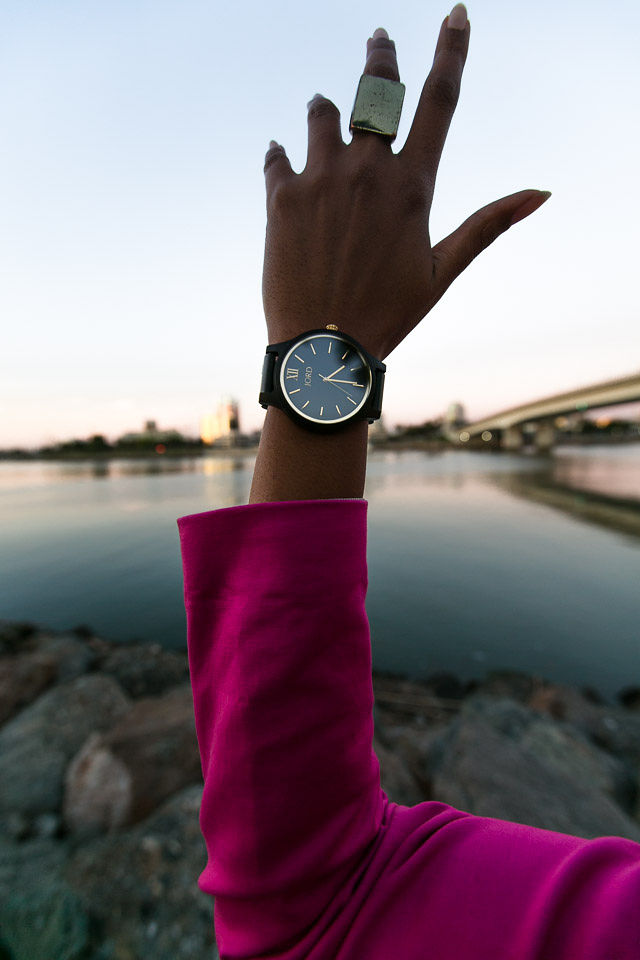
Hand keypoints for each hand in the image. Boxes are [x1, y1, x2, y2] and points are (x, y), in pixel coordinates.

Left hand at [262, 5, 550, 360]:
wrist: (321, 351)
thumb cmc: (388, 314)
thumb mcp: (442, 271)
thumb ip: (488, 224)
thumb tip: (540, 193)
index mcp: (413, 185)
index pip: (439, 99)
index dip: (450, 50)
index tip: (455, 14)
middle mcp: (367, 169)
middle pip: (375, 88)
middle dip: (380, 56)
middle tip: (378, 39)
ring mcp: (321, 178)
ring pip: (322, 111)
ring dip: (326, 107)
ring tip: (324, 111)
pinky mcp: (281, 196)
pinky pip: (278, 153)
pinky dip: (283, 153)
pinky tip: (284, 158)